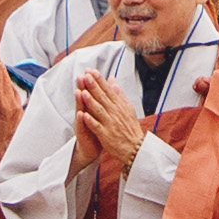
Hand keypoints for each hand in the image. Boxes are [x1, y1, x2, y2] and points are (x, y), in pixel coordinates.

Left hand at [74, 64, 147, 179]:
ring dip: (91, 101)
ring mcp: (110, 123)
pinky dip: (90, 121)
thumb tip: (112, 80)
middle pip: (103, 97)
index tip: (91, 71)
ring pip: (99, 110)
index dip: (99, 80)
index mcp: (119, 105)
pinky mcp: (106, 135)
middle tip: (86, 75)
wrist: (135, 147)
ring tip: (83, 92)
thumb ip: (118, 93)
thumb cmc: (130, 127)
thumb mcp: (127, 107)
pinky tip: (83, 115)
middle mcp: (115, 113)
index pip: (108, 90)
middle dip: (94, 86)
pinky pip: (97, 127)